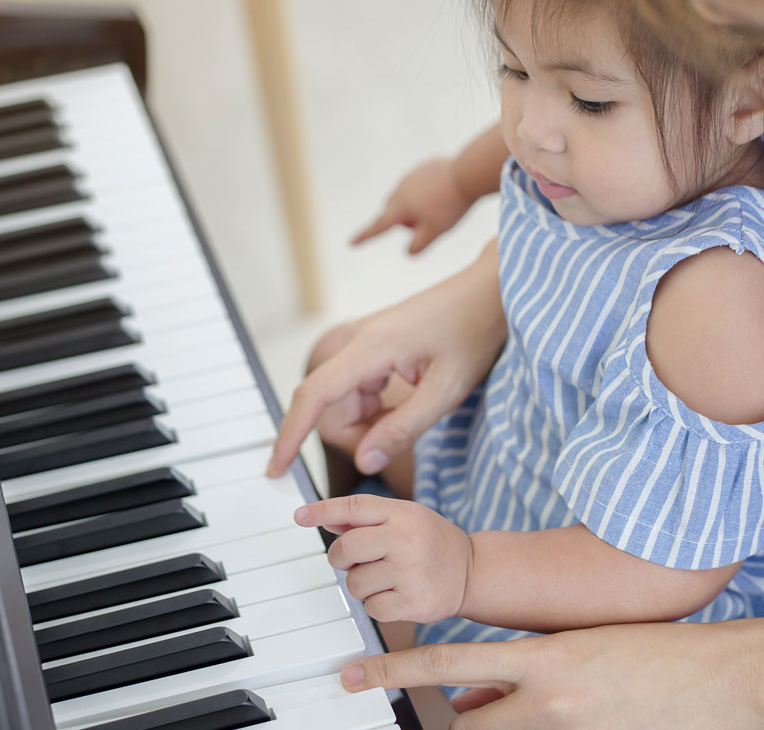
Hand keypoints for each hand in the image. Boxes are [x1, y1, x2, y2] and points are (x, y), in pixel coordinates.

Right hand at [266, 239, 505, 477]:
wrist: (488, 294)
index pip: (313, 396)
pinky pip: (358, 392)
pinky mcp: (370, 349)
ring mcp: (361, 344)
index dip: (290, 436)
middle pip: (329, 408)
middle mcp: (356, 343)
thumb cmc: (473, 333)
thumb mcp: (447, 391)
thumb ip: (404, 428)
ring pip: (344, 403)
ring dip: (372, 422)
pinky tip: (410, 400)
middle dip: (357, 435)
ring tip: (417, 410)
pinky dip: (377, 409)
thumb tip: (365, 461)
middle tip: (402, 437)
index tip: (275, 469)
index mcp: (370, 349)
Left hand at [295, 494, 472, 622]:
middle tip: (353, 562)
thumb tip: (326, 520)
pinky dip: (376, 606)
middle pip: (346, 548)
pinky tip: (394, 596)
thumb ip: (367, 519)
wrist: (473, 572)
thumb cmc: (432, 542)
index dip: (323, 510)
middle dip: (341, 559)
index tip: (300, 516)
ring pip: (355, 583)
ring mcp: (410, 571)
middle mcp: (406, 539)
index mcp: (403, 514)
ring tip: (382, 580)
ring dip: (360, 585)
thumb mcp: (406, 518)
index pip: (355, 507)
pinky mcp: (413, 602)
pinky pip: (371, 608)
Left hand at [341, 621, 760, 729]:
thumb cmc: (648, 650)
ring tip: (516, 712)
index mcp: (541, 658)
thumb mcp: (574, 646)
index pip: (446, 662)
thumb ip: (521, 669)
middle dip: (455, 724)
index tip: (356, 675)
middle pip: (467, 725)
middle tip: (447, 713)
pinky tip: (557, 719)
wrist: (720, 677)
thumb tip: (472, 692)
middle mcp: (547, 701)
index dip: (394, 670)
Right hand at [352, 157, 475, 253]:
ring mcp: (411, 176)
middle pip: (393, 211)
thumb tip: (408, 251)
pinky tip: (445, 192)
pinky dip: (427, 191)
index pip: (378, 226)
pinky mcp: (424, 167)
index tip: (350, 243)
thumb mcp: (435, 232)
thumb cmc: (451, 205)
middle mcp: (400, 190)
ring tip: (440, 206)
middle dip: (404, 221)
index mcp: (400, 207)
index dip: (364, 237)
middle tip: (429, 222)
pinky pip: (420, 183)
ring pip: (406, 196)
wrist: (468, 173)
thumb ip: (418, 246)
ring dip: (416, 205)